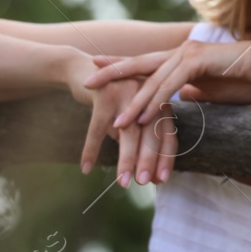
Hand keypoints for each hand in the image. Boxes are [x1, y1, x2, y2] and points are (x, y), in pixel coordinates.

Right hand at [65, 52, 177, 183]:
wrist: (82, 69)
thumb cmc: (110, 99)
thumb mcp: (128, 117)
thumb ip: (136, 138)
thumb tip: (141, 171)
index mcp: (159, 101)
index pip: (168, 134)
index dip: (165, 157)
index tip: (161, 180)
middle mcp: (148, 96)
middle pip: (152, 133)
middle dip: (149, 161)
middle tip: (145, 183)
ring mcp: (127, 94)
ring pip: (128, 133)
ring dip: (125, 160)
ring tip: (123, 182)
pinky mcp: (104, 95)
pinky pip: (97, 128)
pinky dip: (92, 149)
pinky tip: (86, 168)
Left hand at [83, 36, 250, 129]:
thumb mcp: (215, 92)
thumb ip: (194, 93)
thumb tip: (180, 100)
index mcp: (185, 59)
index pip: (147, 64)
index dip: (122, 67)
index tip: (98, 70)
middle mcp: (182, 53)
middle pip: (139, 64)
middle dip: (111, 73)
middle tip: (86, 81)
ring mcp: (188, 54)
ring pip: (152, 80)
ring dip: (132, 102)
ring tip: (114, 121)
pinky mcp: (197, 61)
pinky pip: (169, 84)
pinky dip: (153, 100)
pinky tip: (140, 116)